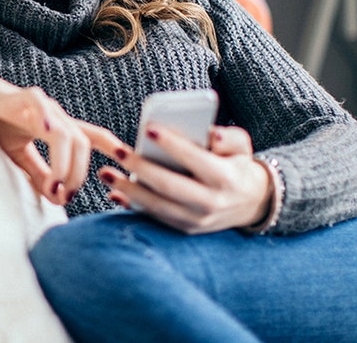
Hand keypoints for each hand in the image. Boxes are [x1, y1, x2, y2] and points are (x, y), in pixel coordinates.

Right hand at [0, 46, 104, 205]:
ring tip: (55, 187)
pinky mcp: (20, 98)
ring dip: (66, 163)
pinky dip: (48, 122)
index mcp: (53, 127)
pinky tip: (46, 133)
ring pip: (68, 133)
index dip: (110, 146)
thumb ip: (37, 173)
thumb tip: (56, 196)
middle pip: (83, 143)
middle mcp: (52, 115)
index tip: (128, 160)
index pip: (88, 136)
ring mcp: (38, 105)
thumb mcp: (15, 155)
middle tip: (64, 196)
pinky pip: (41, 109)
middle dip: (80, 173)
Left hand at [86, 124, 272, 233]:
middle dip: (141, 167)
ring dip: (128, 189)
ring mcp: (197, 220)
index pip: (196, 160)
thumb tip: (211, 133)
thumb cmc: (238, 165)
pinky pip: (155, 218)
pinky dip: (132, 205)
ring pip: (157, 206)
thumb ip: (228, 137)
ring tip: (105, 173)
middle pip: (170, 186)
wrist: (250, 203)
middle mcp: (211, 203)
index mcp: (225, 179)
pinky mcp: (185, 229)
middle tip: (117, 150)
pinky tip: (114, 191)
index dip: (172, 144)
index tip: (149, 128)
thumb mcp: (241, 147)